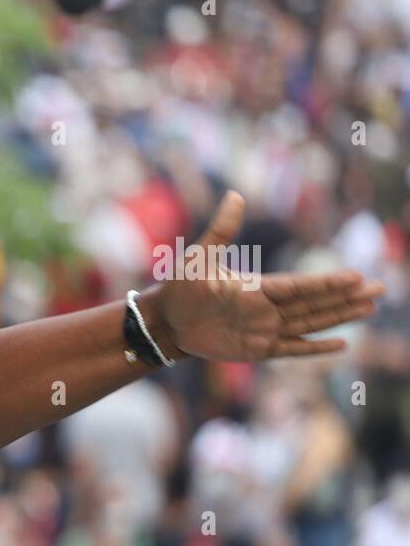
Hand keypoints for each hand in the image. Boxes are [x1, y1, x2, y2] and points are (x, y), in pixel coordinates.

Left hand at [151, 191, 383, 361]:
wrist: (165, 320)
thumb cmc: (181, 287)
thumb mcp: (200, 257)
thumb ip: (222, 230)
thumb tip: (236, 194)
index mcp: (258, 287)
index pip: (300, 285)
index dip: (327, 282)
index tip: (355, 276)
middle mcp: (268, 308)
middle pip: (315, 303)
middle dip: (347, 297)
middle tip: (380, 289)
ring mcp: (264, 330)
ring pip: (311, 324)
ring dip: (340, 318)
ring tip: (369, 309)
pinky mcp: (256, 350)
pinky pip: (292, 349)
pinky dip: (315, 349)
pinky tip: (342, 344)